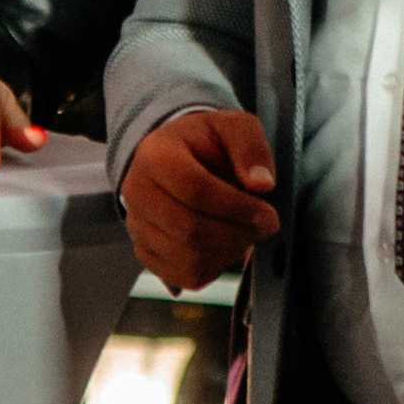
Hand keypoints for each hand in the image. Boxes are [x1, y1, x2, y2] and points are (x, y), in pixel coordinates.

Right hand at [120, 108, 278, 288]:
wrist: (178, 157)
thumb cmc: (207, 143)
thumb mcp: (234, 128)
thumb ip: (251, 148)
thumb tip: (261, 185)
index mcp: (154, 154)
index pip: (195, 189)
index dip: (237, 207)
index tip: (268, 214)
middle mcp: (136, 191)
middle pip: (189, 228)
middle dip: (237, 234)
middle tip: (263, 227)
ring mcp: (136, 225)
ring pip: (188, 258)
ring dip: (229, 253)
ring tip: (245, 235)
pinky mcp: (145, 251)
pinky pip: (184, 276)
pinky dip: (214, 268)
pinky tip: (226, 247)